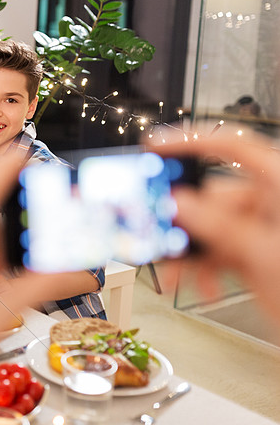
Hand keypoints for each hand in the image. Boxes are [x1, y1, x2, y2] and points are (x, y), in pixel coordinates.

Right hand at [156, 135, 279, 324]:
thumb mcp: (262, 253)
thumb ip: (218, 226)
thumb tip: (179, 204)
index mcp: (278, 186)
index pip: (231, 146)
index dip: (191, 141)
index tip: (157, 147)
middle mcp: (267, 203)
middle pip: (209, 197)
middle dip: (183, 223)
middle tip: (160, 234)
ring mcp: (258, 228)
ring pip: (207, 229)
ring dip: (188, 253)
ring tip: (178, 274)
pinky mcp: (250, 252)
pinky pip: (214, 251)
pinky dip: (202, 268)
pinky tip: (202, 283)